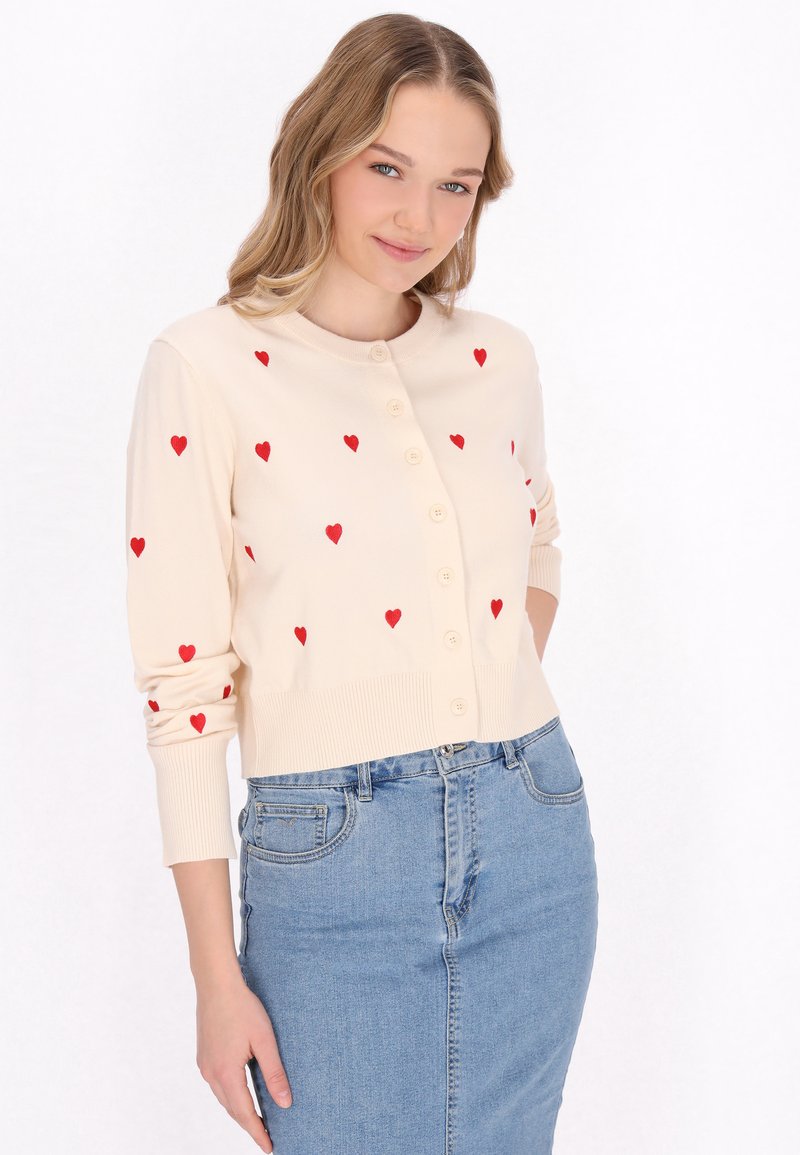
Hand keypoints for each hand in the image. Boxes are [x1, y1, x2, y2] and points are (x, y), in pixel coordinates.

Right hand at [195, 975, 292, 1152]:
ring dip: (239, 1111)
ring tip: (257, 1120)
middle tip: (266, 1137)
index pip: (244, 1113)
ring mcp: (205, 1065)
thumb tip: (285, 1103)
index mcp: (226, 1073)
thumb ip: (274, 1072)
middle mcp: (211, 1074)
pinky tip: (241, 1093)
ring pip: (223, 1098)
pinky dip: (231, 1096)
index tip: (269, 1147)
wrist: (216, 985)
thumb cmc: (243, 1008)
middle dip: (249, 1125)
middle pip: (232, 1109)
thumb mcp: (264, 1040)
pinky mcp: (204, 1056)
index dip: (257, 1132)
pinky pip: (218, 1085)